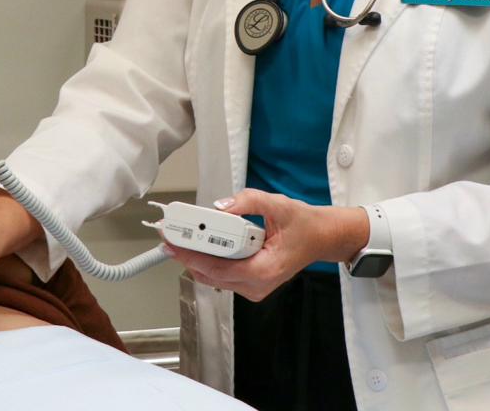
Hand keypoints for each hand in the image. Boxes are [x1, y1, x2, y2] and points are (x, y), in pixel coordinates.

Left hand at [162, 190, 368, 301]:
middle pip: (210, 275)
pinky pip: (221, 274)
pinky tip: (198, 243)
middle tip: (169, 235)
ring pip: (213, 277)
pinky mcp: (249, 284)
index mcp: (265, 270)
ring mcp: (252, 288)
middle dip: (188, 254)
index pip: (219, 268)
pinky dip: (208, 259)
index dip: (192, 255)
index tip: (173, 242)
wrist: (321, 238)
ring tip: (180, 236)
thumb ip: (248, 201)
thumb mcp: (278, 205)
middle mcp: (257, 285)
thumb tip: (220, 206)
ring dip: (196, 257)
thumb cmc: (303, 225)